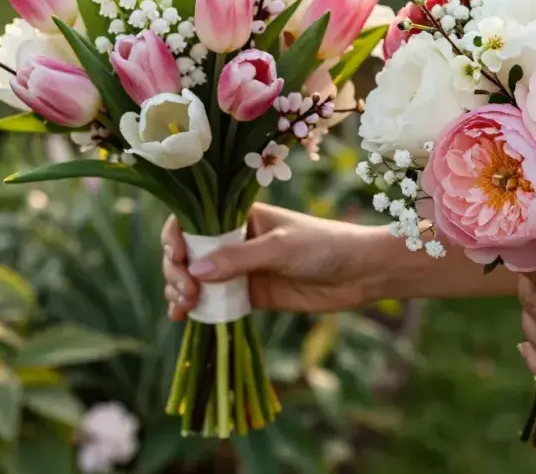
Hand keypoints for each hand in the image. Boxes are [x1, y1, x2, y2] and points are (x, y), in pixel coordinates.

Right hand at [162, 204, 384, 319]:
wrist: (360, 273)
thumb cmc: (323, 246)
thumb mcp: (280, 247)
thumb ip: (239, 259)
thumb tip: (195, 270)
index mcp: (240, 216)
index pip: (193, 221)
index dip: (175, 237)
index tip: (176, 257)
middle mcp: (235, 241)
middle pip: (189, 253)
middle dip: (177, 271)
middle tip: (186, 291)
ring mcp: (241, 269)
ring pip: (197, 279)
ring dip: (181, 291)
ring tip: (183, 307)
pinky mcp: (250, 296)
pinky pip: (216, 301)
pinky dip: (197, 309)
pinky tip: (185, 318)